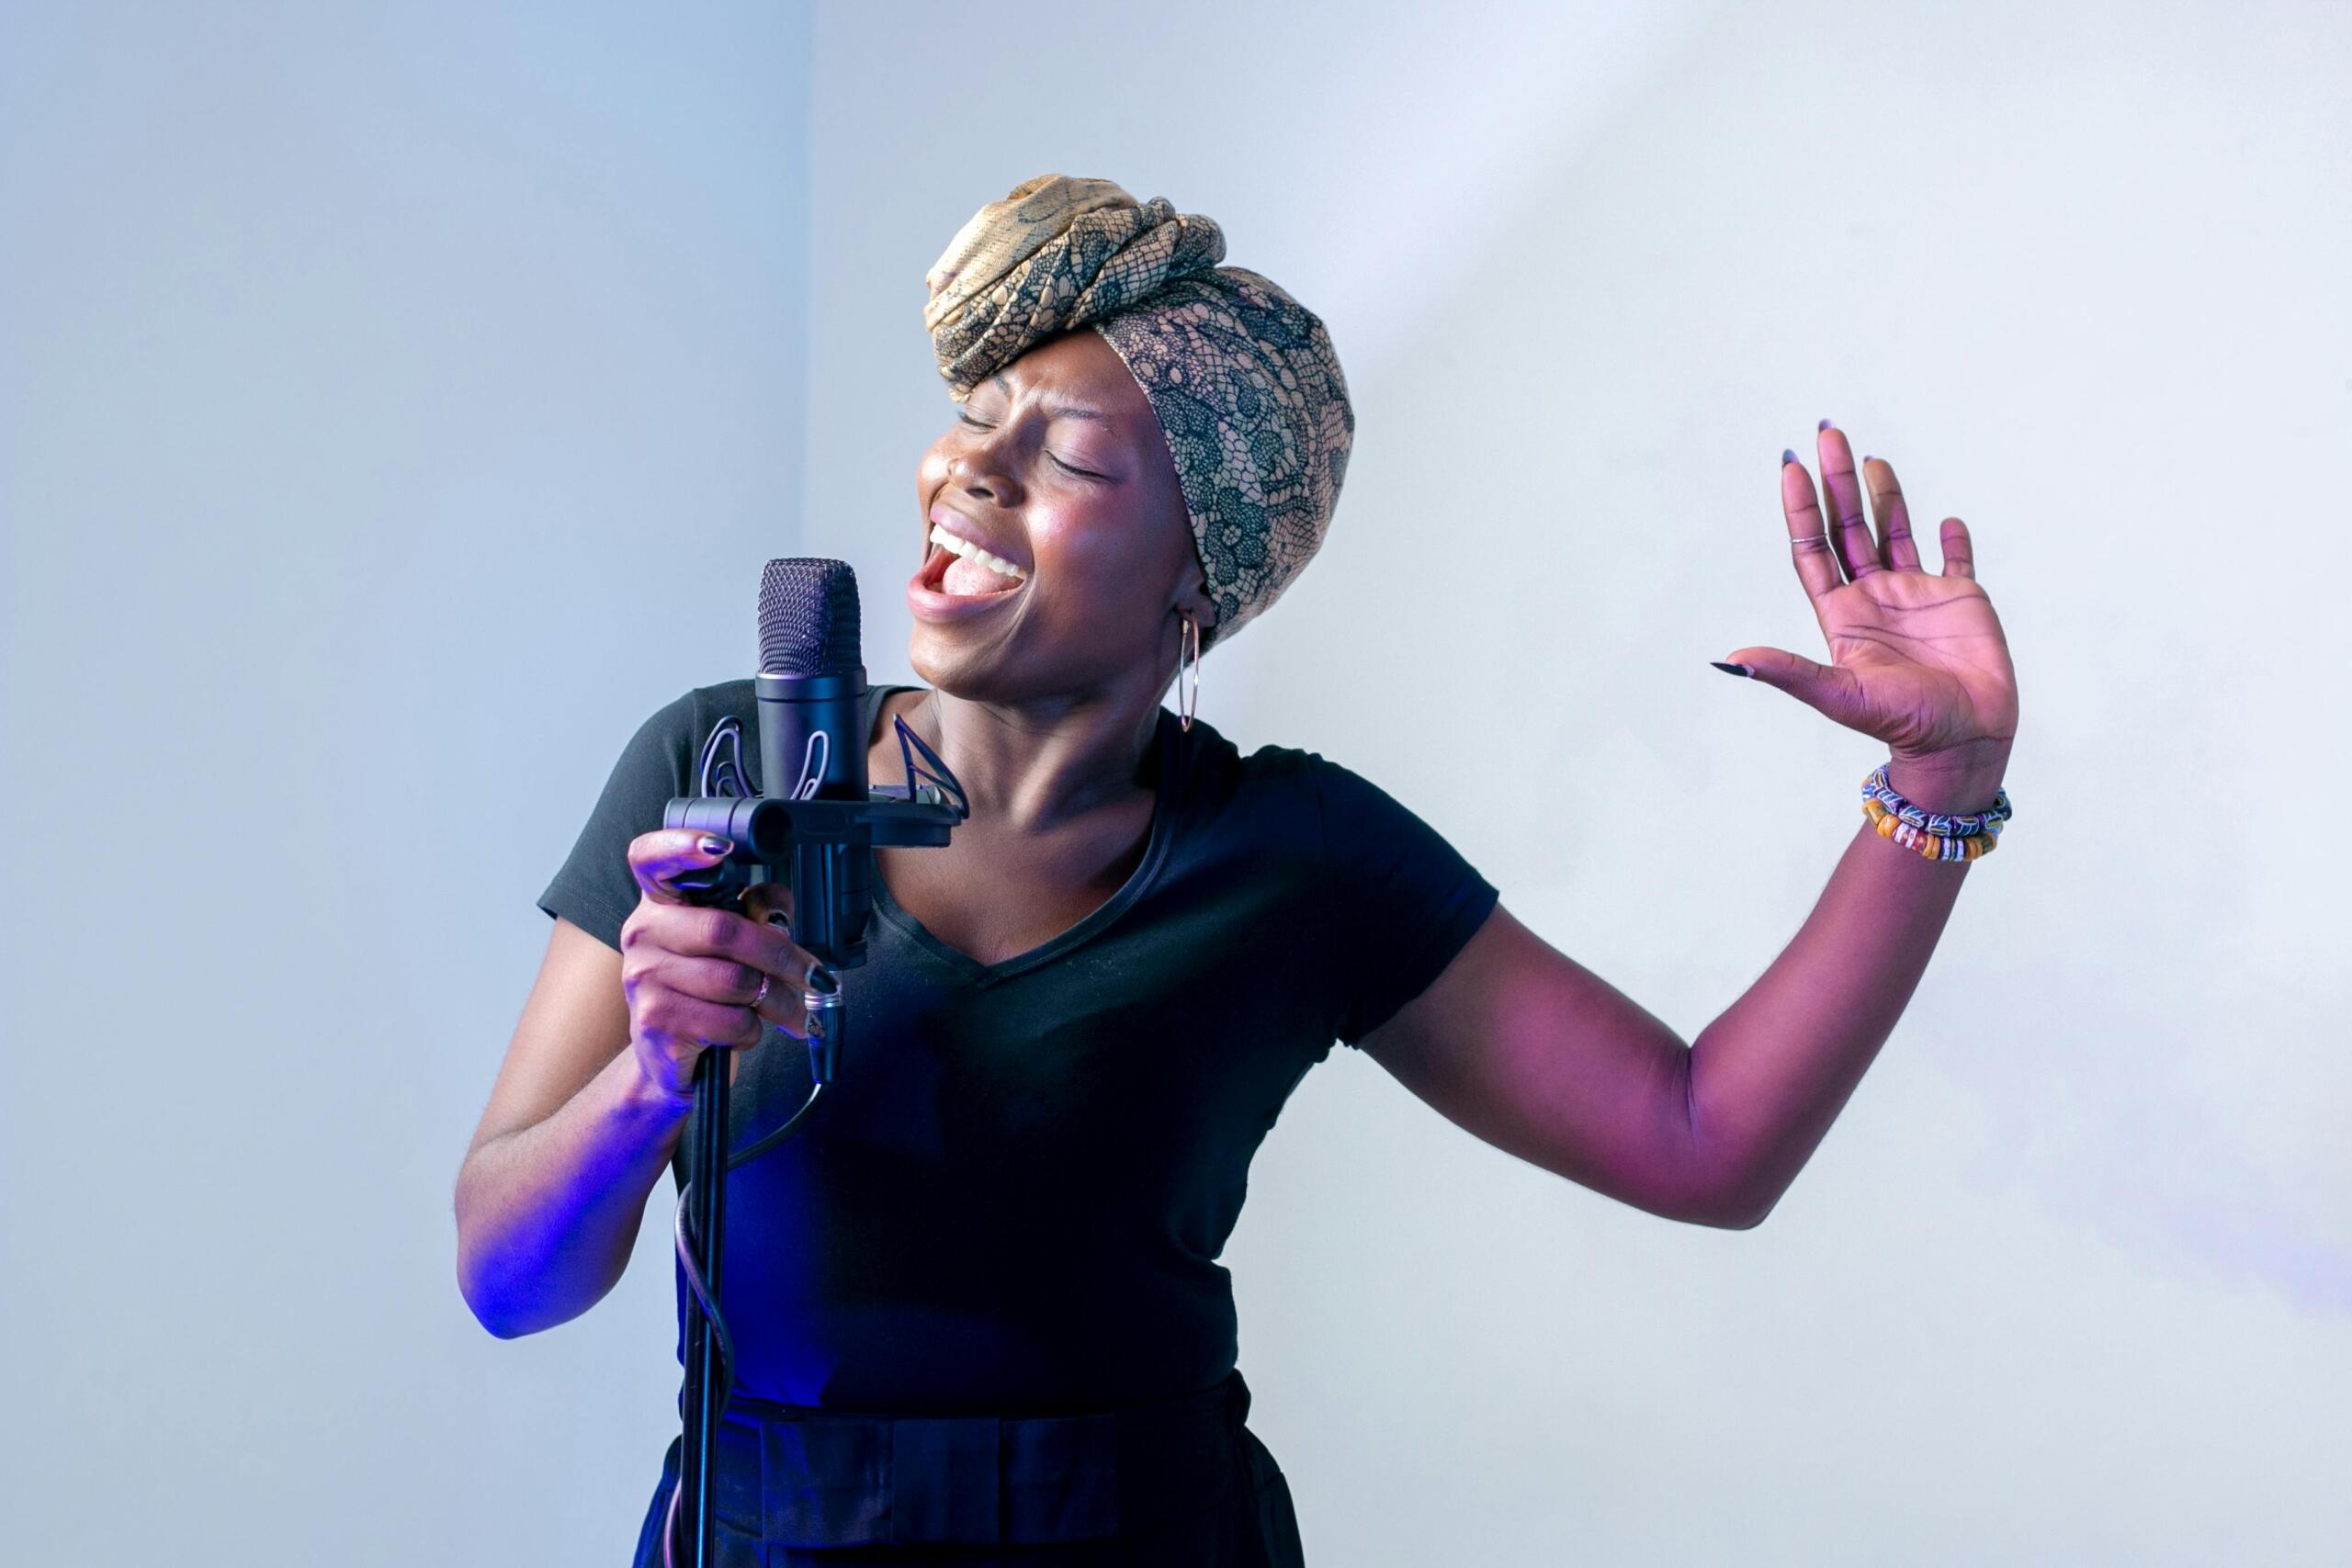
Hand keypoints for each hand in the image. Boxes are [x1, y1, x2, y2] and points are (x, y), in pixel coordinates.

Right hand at [619, 829, 821, 1106]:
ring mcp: (642, 977)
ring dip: (777, 1001)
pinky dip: (751, 1031)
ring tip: (787, 1012)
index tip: (719, 848)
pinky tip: (741, 1032)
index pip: (651, 857)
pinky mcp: (655, 1020)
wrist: (667, 1060)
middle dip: (783, 957)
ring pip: (736, 981)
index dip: (682, 845)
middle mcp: (641, 932)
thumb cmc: (705, 994)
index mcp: (660, 903)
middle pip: (725, 929)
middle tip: (816, 978)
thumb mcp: (734, 948)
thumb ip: (758, 915)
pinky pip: (730, 1020)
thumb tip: (778, 912)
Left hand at [1724, 422, 2018, 776]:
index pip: (1814, 550)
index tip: (1791, 467)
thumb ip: (1789, 672)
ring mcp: (1917, 596)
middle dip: (1837, 482)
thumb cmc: (1903, 724)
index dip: (1801, 510)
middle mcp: (1875, 598)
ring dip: (1884, 494)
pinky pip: (1956, 560)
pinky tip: (1946, 518)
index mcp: (1843, 614)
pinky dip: (1953, 538)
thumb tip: (1732, 658)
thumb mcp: (1839, 695)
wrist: (1964, 742)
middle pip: (1850, 527)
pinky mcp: (1963, 601)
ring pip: (1895, 532)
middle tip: (1827, 432)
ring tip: (1869, 456)